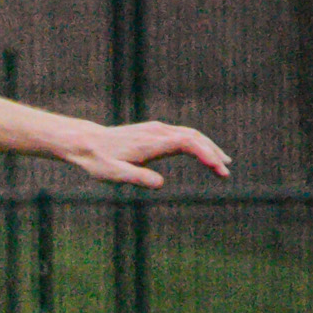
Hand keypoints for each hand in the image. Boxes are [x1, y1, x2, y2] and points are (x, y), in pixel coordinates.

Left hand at [62, 120, 230, 187]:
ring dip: (208, 148)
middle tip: (225, 172)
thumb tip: (160, 184)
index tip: (218, 168)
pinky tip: (204, 154)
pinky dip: (198, 144)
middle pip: (194, 137)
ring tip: (223, 164)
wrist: (86, 142)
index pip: (187, 143)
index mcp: (151, 142)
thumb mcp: (113, 174)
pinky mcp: (155, 131)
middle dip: (212, 153)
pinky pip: (183, 135)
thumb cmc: (98, 160)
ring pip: (191, 135)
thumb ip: (136, 178)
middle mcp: (158, 131)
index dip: (205, 154)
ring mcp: (157, 129)